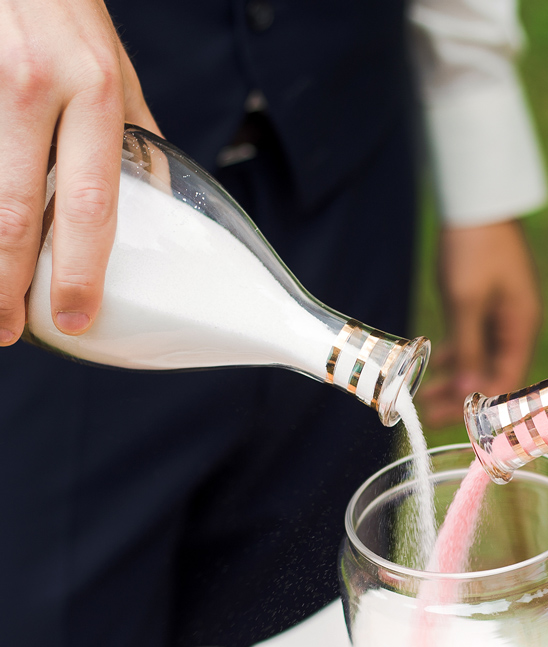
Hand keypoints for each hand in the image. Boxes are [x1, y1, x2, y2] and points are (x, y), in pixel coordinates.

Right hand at [0, 0, 157, 346]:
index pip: (90, 203)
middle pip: (17, 211)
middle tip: (8, 331)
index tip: (77, 317)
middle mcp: (34, 83)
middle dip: (8, 284)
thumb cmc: (61, 6)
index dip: (81, 270)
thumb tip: (152, 192)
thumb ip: (125, 130)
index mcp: (92, 90)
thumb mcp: (110, 64)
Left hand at [420, 220, 541, 427]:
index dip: (479, 408)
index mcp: (522, 328)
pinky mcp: (489, 304)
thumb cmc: (475, 246)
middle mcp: (517, 327)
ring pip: (480, 359)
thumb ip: (468, 349)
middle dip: (462, 396)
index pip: (505, 382)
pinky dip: (456, 354)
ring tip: (425, 393)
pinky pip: (474, 340)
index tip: (448, 421)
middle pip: (493, 375)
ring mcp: (504, 315)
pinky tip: (434, 362)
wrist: (478, 199)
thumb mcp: (466, 301)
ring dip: (455, 377)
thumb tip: (468, 394)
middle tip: (428, 413)